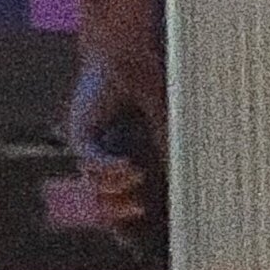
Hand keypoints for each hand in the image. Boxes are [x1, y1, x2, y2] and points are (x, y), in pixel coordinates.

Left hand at [67, 59, 154, 235]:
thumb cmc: (148, 79)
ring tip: (138, 175)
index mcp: (123, 156)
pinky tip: (129, 166)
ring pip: (94, 185)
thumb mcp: (166, 118)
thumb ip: (171, 144)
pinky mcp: (81, 135)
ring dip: (115, 187)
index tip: (150, 218)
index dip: (132, 211)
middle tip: (140, 209)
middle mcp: (103, 156)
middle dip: (119, 212)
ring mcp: (90, 148)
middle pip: (103, 200)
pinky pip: (91, 163)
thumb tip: (188, 175)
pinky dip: (109, 168)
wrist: (126, 51)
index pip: (123, 194)